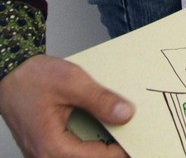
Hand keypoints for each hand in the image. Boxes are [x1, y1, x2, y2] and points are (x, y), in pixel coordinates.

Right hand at [0, 54, 133, 156]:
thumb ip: (99, 99)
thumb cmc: (30, 78)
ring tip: (115, 129)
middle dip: (107, 149)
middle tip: (127, 135)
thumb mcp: (71, 81)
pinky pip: (69, 152)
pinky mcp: (45, 147)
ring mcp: (43, 154)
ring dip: (97, 147)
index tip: (135, 140)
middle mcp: (45, 157)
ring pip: (78, 157)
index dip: (118, 151)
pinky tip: (98, 126)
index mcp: (52, 147)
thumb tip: (125, 113)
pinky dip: (86, 142)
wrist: (8, 74)